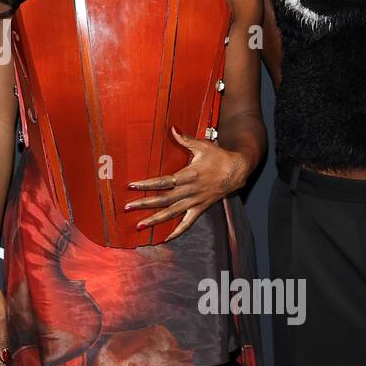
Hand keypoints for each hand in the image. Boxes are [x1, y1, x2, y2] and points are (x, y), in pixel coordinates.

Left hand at [125, 126, 247, 240]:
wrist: (238, 171)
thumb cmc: (219, 156)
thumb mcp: (202, 145)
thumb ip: (186, 139)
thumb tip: (173, 128)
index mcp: (189, 175)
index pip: (164, 181)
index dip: (147, 184)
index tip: (132, 185)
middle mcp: (190, 190)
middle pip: (164, 200)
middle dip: (145, 204)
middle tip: (127, 207)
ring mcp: (195, 201)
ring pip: (172, 213)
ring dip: (155, 220)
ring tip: (139, 225)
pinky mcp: (201, 208)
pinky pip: (188, 222)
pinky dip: (177, 231)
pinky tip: (166, 238)